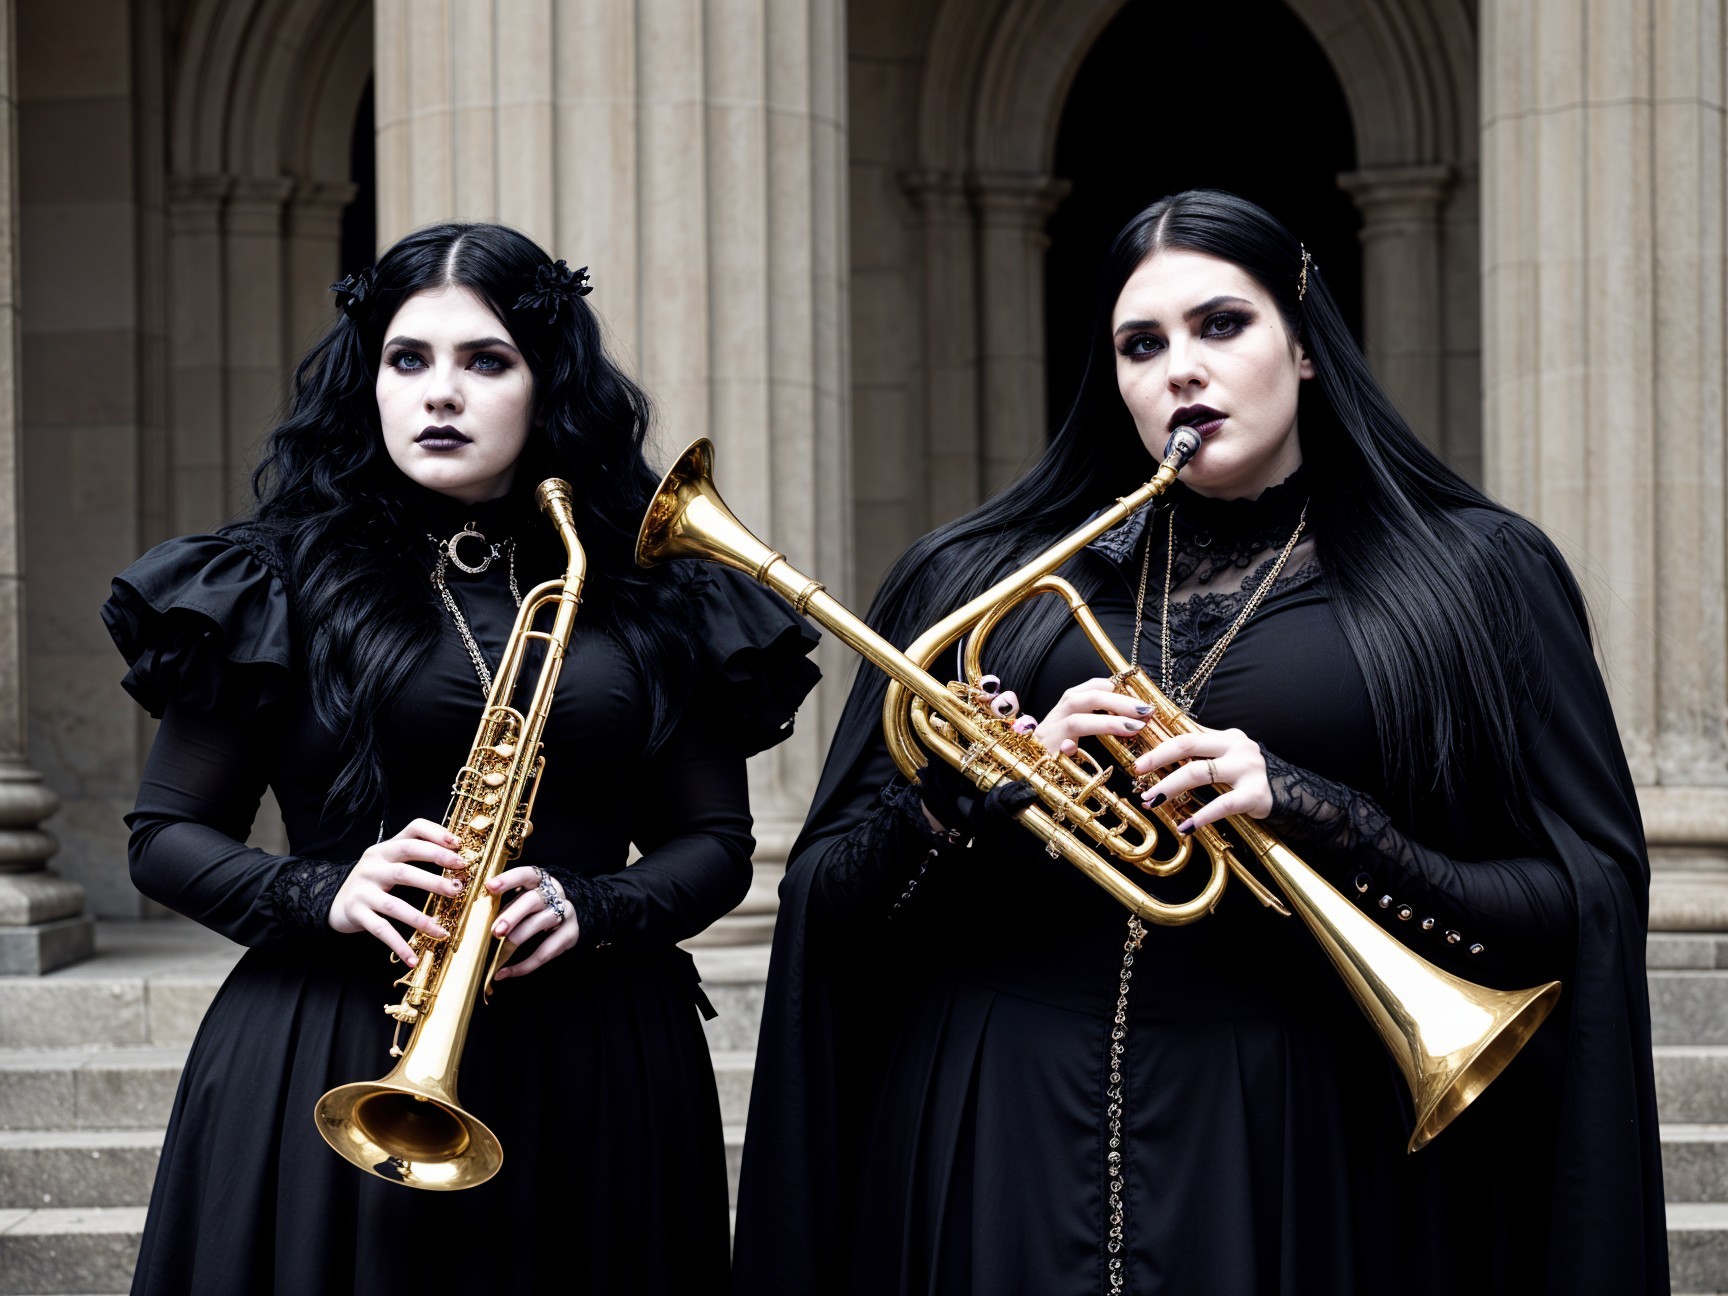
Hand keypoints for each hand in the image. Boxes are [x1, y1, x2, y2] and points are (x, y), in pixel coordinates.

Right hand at [328, 818, 468, 963]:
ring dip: (421, 919)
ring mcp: (362, 890)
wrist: (333, 899)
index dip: (436, 834)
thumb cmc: (373, 879)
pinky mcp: (356, 913)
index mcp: (386, 848)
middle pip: (405, 868)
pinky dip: (398, 944)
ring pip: (395, 904)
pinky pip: (380, 930)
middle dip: (434, 879)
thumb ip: (415, 852)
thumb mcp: (389, 859)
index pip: (412, 831)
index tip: (459, 846)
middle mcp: (372, 866)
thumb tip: (457, 853)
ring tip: (442, 931)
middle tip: (458, 887)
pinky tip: (413, 957)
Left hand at [486, 866, 580, 979]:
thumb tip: (476, 919)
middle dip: (513, 915)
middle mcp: (556, 894)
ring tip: (500, 951)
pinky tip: (505, 972)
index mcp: (540, 880)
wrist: (569, 914)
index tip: (490, 887)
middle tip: (495, 930)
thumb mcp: (522, 898)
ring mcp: (566, 913)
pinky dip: (525, 965)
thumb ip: (505, 904)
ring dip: (519, 936)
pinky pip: (547, 951)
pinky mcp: (571, 934)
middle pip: (534, 900)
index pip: (526, 874)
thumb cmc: (533, 906)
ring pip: (543, 922)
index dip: (508, 879)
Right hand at [1029, 675, 1153, 755]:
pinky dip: (1070, 750)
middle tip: (1145, 710)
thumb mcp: (1074, 737)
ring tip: (1135, 728)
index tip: (1134, 693)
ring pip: (1075, 721)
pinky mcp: (1041, 759)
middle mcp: (1052, 720)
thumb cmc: (1053, 759)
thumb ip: (1094, 724)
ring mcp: (1046, 739)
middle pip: (1083, 699)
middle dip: (1117, 702)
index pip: (1086, 689)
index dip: (1111, 687)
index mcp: (1062, 712)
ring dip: (1107, 722)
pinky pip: (1057, 752)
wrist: (1022, 779)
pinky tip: (1080, 751)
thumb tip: (1131, 718)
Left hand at [1132, 726, 1272, 832]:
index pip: (1186, 736)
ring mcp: (1247, 769)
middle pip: (1188, 746)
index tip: (1138, 762)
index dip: (1159, 747)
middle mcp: (1237, 747)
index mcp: (1226, 737)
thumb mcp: (1228, 756)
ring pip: (1199, 773)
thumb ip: (1203, 751)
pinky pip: (1222, 804)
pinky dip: (1201, 816)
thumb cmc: (1250, 775)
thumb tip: (1163, 748)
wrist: (1292, 793)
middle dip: (1158, 760)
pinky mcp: (1255, 794)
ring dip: (1171, 788)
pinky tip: (1185, 827)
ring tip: (1153, 802)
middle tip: (1138, 775)